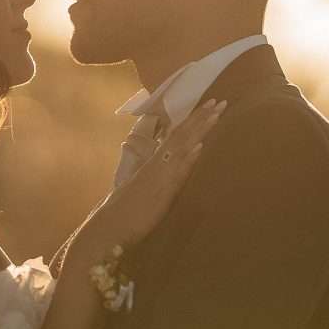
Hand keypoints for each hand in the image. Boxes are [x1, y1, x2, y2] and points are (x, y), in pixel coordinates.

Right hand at [98, 99, 225, 245]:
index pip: (175, 136)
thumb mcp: (142, 187)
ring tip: (215, 113)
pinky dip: (187, 158)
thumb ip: (157, 175)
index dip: (192, 121)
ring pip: (180, 147)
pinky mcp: (159, 192)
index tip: (208, 107)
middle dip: (201, 118)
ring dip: (199, 130)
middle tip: (220, 101)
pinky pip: (175, 172)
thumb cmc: (123, 212)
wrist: (108, 227)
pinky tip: (199, 147)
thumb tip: (171, 164)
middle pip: (181, 135)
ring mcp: (158, 176)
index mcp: (154, 163)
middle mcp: (156, 164)